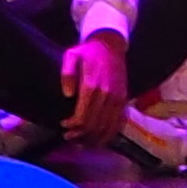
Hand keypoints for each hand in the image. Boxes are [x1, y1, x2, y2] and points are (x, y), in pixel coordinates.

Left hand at [60, 28, 133, 145]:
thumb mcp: (72, 55)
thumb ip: (67, 73)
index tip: (63, 126)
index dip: (72, 126)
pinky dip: (107, 135)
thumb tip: (67, 94)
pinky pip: (117, 124)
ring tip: (80, 142)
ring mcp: (117, 99)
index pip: (83, 116)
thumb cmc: (88, 52)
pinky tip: (97, 139)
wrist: (111, 46)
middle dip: (80, 135)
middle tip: (68, 137)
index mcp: (92, 85)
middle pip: (93, 126)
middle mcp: (107, 95)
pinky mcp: (123, 101)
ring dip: (93, 139)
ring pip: (106, 128)